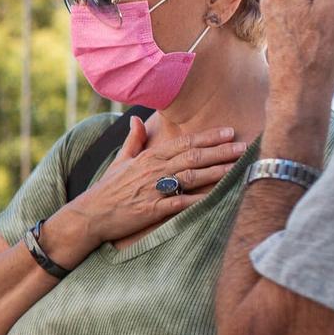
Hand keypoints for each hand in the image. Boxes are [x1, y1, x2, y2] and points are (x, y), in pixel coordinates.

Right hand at [57, 117, 246, 247]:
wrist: (90, 214)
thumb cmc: (107, 188)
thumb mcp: (120, 161)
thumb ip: (134, 140)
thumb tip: (135, 120)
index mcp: (149, 157)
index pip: (184, 143)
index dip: (208, 137)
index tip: (229, 132)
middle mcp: (154, 171)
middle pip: (193, 157)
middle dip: (220, 151)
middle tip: (243, 146)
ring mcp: (154, 190)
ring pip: (191, 176)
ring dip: (216, 171)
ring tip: (237, 166)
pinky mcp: (153, 210)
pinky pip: (181, 202)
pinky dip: (200, 198)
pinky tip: (218, 196)